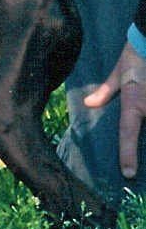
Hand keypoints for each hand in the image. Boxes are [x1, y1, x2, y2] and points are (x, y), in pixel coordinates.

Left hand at [84, 41, 145, 178]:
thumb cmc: (135, 55)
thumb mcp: (118, 73)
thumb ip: (105, 91)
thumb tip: (89, 103)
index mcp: (134, 103)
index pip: (128, 132)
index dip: (127, 154)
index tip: (127, 173)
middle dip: (145, 153)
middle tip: (137, 169)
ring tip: (145, 157)